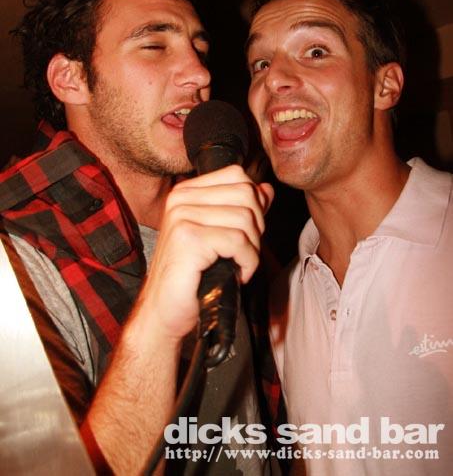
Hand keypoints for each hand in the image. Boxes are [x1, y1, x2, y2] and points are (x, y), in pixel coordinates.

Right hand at [139, 165, 273, 341]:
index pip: (237, 176)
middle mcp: (180, 199)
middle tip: (243, 253)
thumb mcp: (220, 236)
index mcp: (186, 193)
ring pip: (245, 218)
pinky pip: (239, 241)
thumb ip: (242, 209)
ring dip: (252, 249)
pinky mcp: (188, 239)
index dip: (253, 204)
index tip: (245, 233)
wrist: (164, 312)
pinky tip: (236, 275)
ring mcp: (182, 217)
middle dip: (256, 227)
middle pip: (246, 194)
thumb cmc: (192, 277)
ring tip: (237, 266)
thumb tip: (266, 188)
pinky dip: (247, 263)